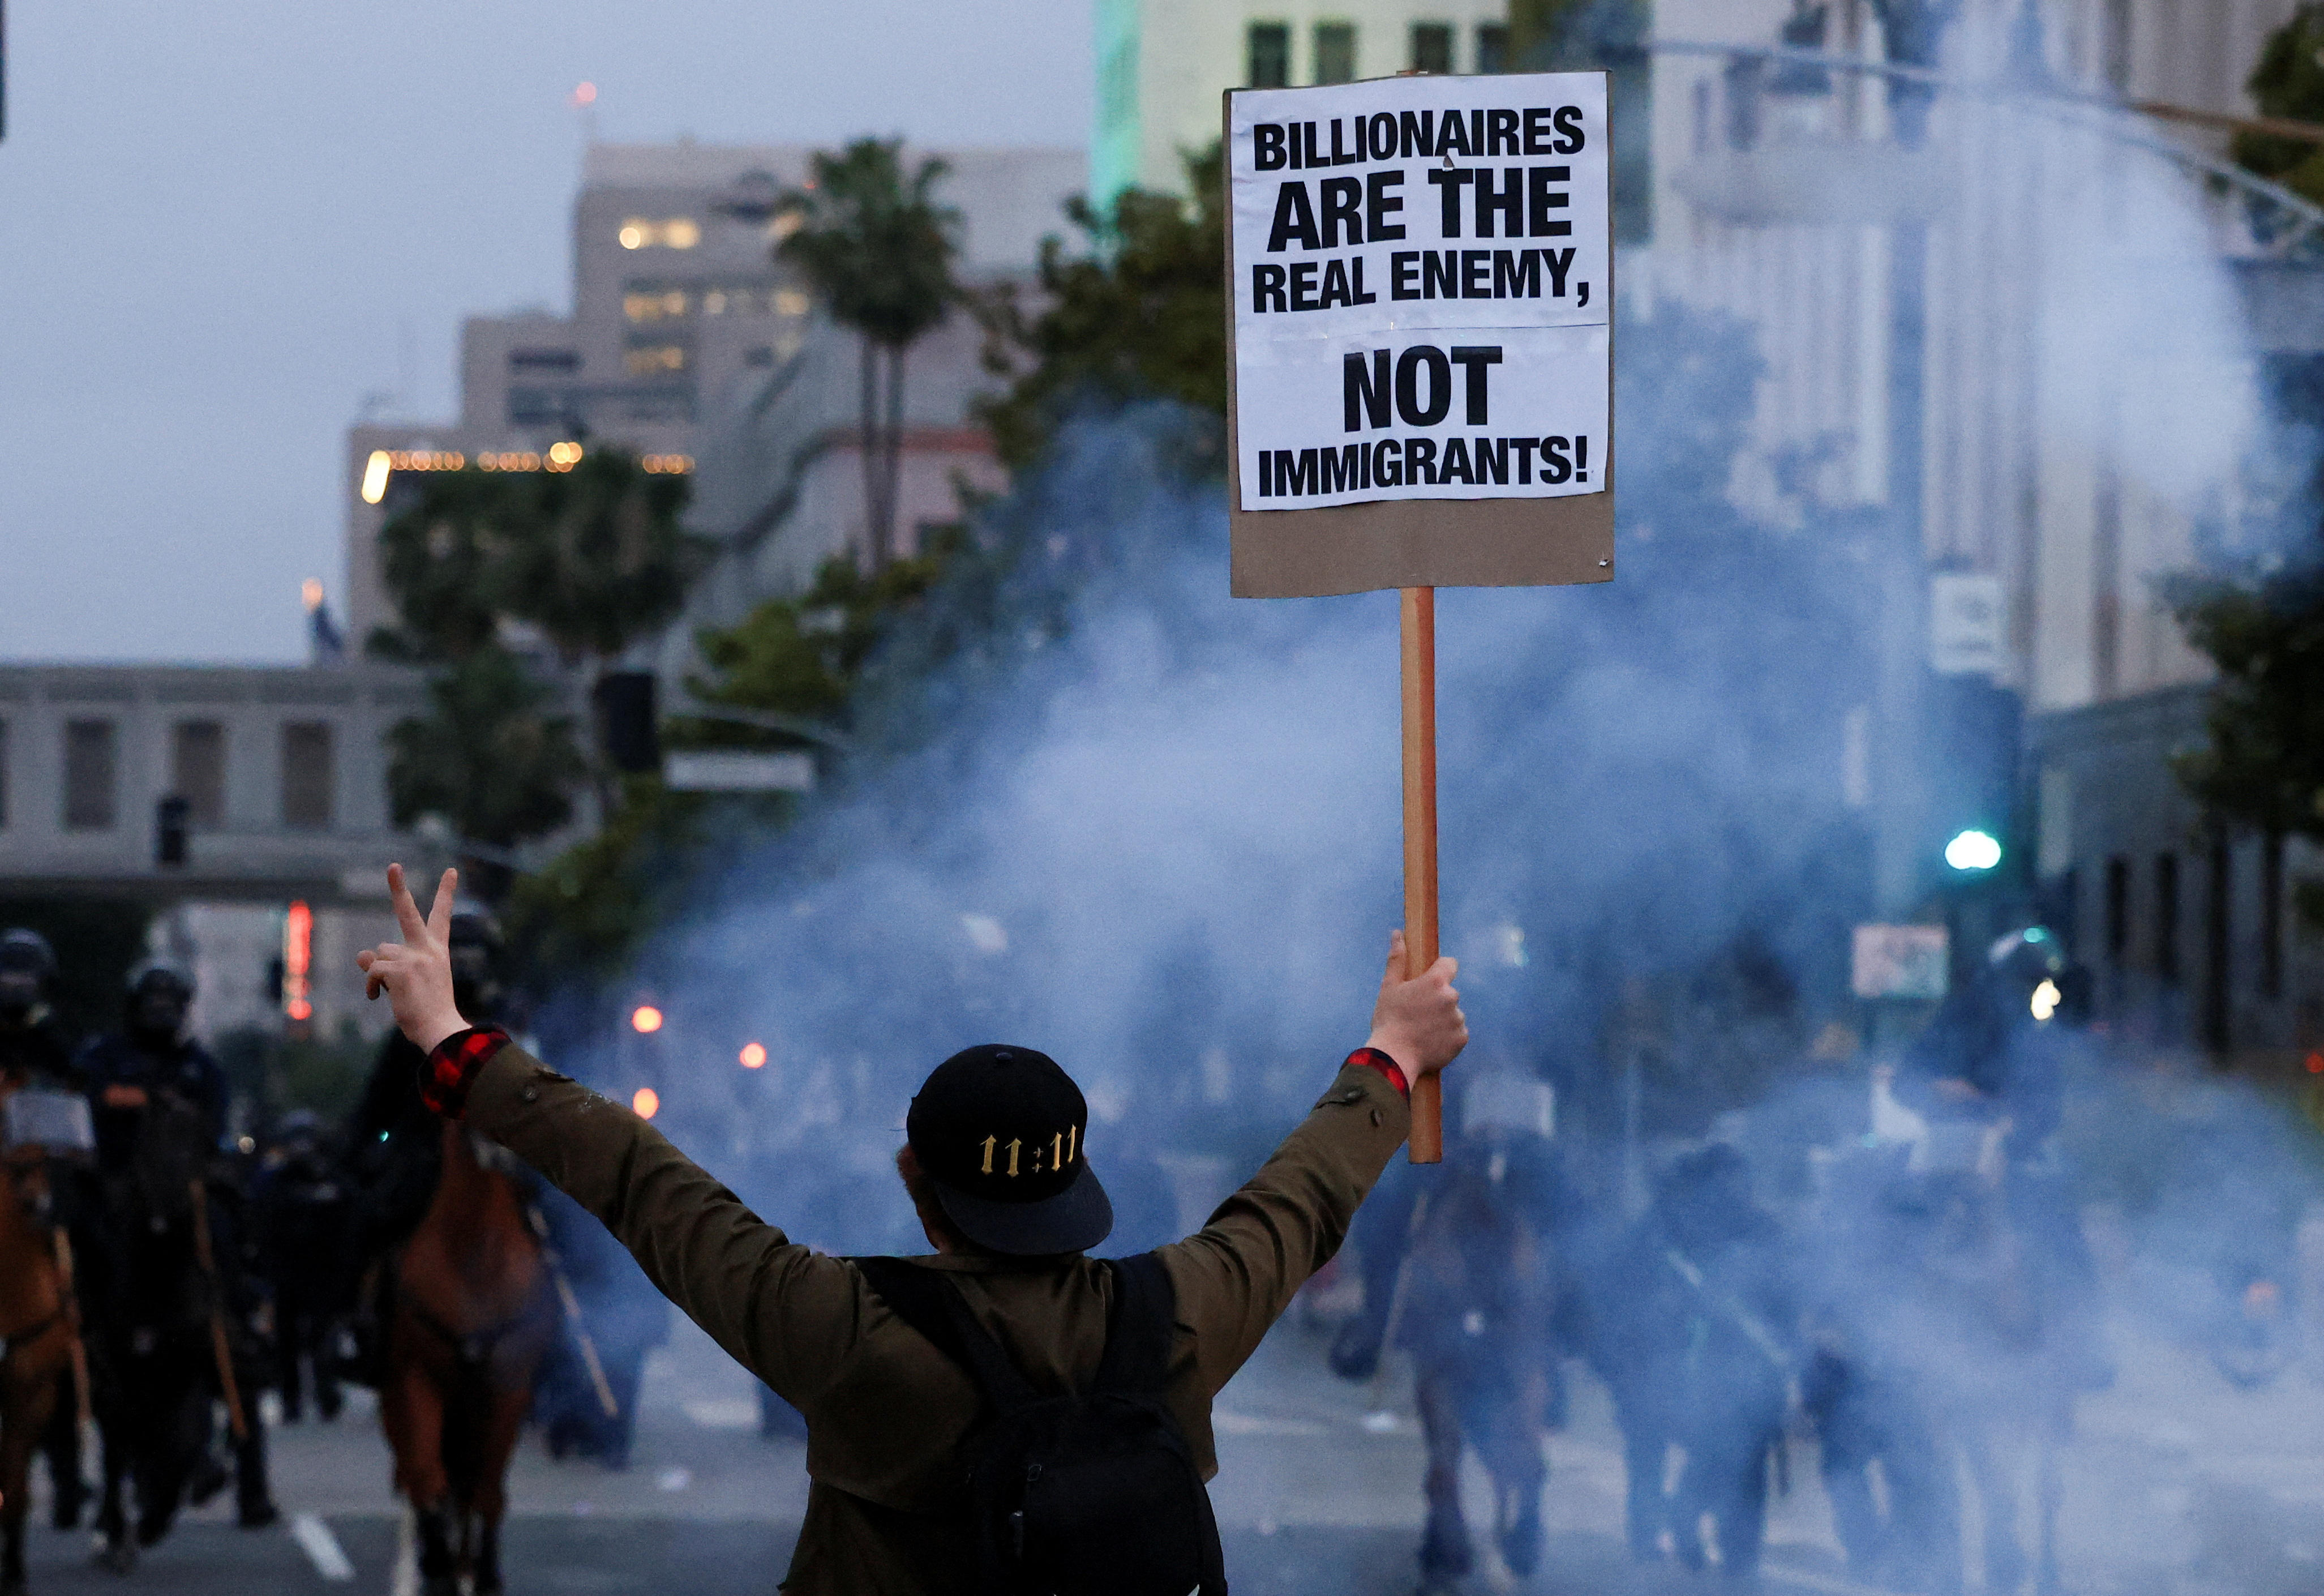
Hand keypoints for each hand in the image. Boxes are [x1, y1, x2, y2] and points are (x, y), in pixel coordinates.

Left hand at [355, 864, 467, 1053]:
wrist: (441, 1030)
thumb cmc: (430, 1012)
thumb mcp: (416, 982)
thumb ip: (393, 964)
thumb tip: (362, 955)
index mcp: (438, 951)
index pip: (442, 916)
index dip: (446, 892)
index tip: (450, 870)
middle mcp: (428, 949)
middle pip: (408, 912)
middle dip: (399, 887)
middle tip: (393, 866)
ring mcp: (413, 958)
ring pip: (379, 953)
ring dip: (378, 974)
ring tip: (392, 993)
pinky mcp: (398, 970)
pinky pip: (371, 971)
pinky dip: (371, 987)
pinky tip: (380, 999)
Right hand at [1366, 929, 1465, 1078]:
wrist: (1393, 1057)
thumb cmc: (1388, 1019)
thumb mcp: (1388, 986)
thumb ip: (1397, 959)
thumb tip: (1398, 933)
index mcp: (1435, 982)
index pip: (1450, 964)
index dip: (1439, 972)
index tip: (1426, 984)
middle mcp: (1452, 998)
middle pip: (1449, 993)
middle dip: (1437, 1000)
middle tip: (1417, 1014)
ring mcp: (1458, 1020)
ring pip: (1452, 1014)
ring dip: (1442, 1019)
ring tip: (1422, 1031)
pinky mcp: (1462, 1039)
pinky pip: (1457, 1033)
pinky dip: (1447, 1037)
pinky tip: (1430, 1042)